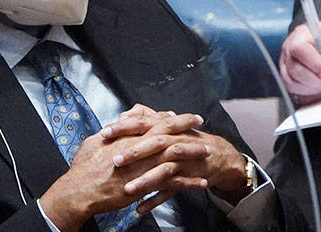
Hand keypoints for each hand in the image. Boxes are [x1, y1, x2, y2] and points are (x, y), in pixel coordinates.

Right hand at [39, 108, 208, 231]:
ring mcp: (147, 166)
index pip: (154, 122)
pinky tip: (202, 182)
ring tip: (208, 151)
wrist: (81, 190)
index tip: (179, 115)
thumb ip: (110, 132)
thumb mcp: (94, 142)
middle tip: (201, 121)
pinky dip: (191, 182)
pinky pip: (176, 182)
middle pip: (171, 132)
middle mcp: (141, 148)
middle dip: (187, 126)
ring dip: (195, 153)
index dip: (169, 118)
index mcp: (129, 136)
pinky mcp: (149, 184)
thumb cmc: (84, 168)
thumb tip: (116, 124)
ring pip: (178, 155)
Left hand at [111, 124, 249, 209]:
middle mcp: (175, 142)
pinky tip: (140, 208)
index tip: (105, 132)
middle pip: (154, 145)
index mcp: (166, 127)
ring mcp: (182, 162)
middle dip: (135, 153)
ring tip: (128, 190)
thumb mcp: (168, 124)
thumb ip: (147, 117)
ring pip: (163, 170)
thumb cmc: (186, 139)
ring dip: (146, 180)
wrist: (216, 155)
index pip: (144, 123)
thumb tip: (127, 112)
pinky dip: (156, 200)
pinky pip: (171, 191)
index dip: (125, 127)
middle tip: (115, 161)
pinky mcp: (186, 179)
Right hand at [279, 22, 320, 104]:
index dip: (313, 63)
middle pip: (294, 69)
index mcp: (302, 35)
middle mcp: (289, 48)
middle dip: (315, 79)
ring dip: (312, 87)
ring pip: (292, 81)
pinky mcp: (288, 75)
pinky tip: (319, 85)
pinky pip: (293, 88)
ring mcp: (286, 63)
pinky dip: (307, 91)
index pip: (298, 49)